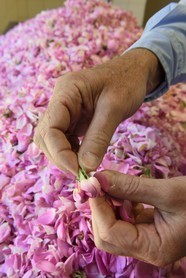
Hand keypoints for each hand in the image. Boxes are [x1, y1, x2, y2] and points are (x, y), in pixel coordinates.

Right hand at [34, 49, 162, 174]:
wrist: (133, 72)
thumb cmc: (126, 83)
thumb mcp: (115, 108)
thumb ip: (99, 138)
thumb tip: (86, 167)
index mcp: (66, 91)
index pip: (50, 127)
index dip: (60, 153)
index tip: (78, 171)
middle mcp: (60, 101)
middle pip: (46, 136)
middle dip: (60, 157)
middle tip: (81, 173)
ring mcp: (65, 111)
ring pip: (53, 140)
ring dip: (64, 157)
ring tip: (83, 167)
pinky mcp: (72, 119)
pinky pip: (64, 139)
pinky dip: (71, 152)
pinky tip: (84, 158)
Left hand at [89, 171, 185, 265]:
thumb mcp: (167, 191)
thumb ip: (130, 186)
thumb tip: (97, 178)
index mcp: (154, 249)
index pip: (110, 234)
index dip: (97, 207)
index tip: (92, 182)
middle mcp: (147, 250)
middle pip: (106, 235)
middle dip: (99, 208)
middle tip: (101, 183)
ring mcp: (146, 240)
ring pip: (111, 227)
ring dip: (107, 205)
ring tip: (113, 185)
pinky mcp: (147, 229)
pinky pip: (122, 219)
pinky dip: (117, 204)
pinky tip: (124, 192)